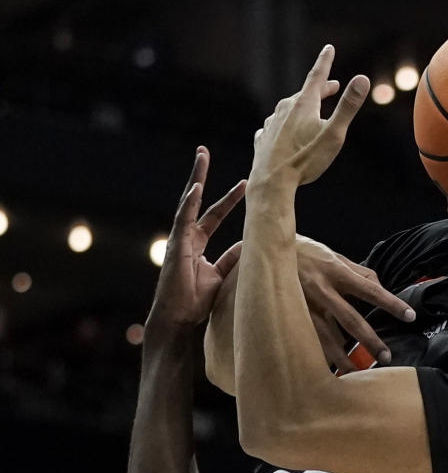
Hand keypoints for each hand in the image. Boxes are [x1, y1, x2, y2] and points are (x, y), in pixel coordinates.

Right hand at [147, 147, 245, 329]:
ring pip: (187, 203)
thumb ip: (231, 259)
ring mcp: (178, 240)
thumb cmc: (196, 301)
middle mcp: (186, 237)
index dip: (228, 199)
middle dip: (201, 175)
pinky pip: (182, 222)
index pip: (214, 214)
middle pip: (196, 200)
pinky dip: (189, 204)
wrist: (179, 320)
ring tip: (201, 157)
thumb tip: (248, 246)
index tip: (245, 183)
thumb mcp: (221, 275)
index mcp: (196, 243)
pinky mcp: (175, 248)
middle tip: (204, 151)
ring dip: (195, 179)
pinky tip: (196, 188)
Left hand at [250, 45, 369, 190]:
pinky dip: (284, 123)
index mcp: (303, 105)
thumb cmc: (305, 160)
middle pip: (305, 94)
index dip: (325, 61)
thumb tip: (363, 79)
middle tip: (332, 86)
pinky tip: (281, 129)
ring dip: (301, 106)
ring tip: (307, 109)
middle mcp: (285, 110)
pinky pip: (275, 125)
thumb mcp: (334, 134)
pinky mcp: (263, 139)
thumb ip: (348, 107)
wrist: (271, 183)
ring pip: (289, 109)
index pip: (317, 76)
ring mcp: (272, 124)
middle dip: (320, 89)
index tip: (329, 48)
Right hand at [295, 236, 415, 370]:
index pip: (371, 289)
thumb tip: (381, 288)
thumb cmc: (305, 253)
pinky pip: (308, 339)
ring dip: (343, 356)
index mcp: (336, 271)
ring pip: (327, 336)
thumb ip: (359, 272)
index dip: (391, 303)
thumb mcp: (335, 255)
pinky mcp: (290, 315)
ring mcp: (304, 304)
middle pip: (351, 319)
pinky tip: (328, 368)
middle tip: (385, 356)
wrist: (265, 251)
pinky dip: (319, 354)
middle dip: (370, 340)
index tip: (409, 316)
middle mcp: (321, 289)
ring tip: (356, 371)